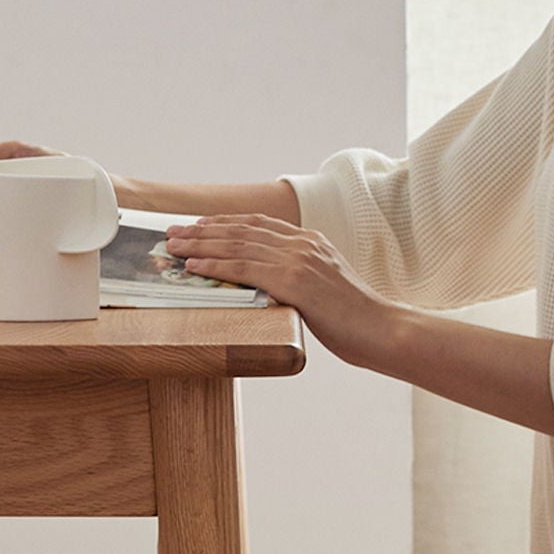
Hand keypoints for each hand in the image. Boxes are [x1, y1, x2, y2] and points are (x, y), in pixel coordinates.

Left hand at [165, 215, 402, 367]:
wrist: (381, 329)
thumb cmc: (354, 320)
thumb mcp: (323, 290)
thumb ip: (298, 281)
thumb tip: (270, 288)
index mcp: (310, 242)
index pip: (257, 225)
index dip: (223, 224)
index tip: (197, 226)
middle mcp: (302, 244)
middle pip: (241, 230)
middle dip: (202, 230)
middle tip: (172, 232)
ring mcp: (299, 260)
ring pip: (237, 246)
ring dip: (199, 245)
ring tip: (172, 246)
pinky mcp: (294, 281)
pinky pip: (244, 269)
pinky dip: (214, 266)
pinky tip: (193, 267)